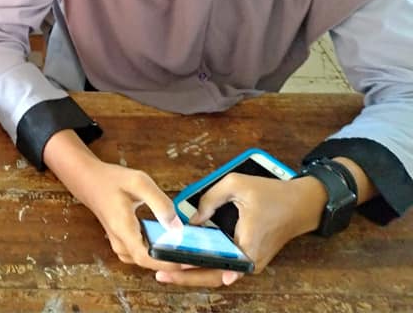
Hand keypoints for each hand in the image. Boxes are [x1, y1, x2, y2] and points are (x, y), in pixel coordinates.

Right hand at [43, 130, 186, 274]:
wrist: (88, 180)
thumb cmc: (112, 180)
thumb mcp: (139, 182)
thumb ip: (160, 202)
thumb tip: (177, 226)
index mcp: (123, 228)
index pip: (146, 258)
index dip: (168, 264)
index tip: (188, 262)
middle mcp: (119, 241)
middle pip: (148, 263)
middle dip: (171, 263)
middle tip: (195, 256)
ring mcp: (119, 244)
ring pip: (144, 261)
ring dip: (163, 259)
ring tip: (185, 250)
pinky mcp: (121, 242)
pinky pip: (141, 254)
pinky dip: (155, 253)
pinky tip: (167, 242)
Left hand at [157, 173, 329, 286]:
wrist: (302, 204)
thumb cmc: (271, 193)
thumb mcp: (236, 184)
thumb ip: (209, 199)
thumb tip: (191, 220)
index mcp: (248, 244)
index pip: (216, 266)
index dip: (192, 269)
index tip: (170, 266)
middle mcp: (250, 260)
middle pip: (214, 277)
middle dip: (186, 278)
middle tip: (160, 274)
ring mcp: (251, 262)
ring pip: (218, 276)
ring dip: (194, 275)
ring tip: (168, 270)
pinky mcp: (250, 259)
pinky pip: (225, 268)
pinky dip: (206, 268)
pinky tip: (186, 262)